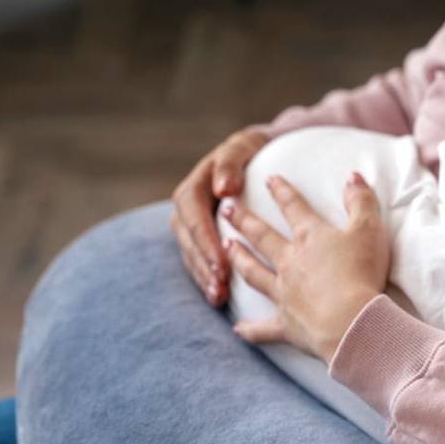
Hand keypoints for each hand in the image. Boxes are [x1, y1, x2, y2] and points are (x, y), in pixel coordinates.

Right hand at [171, 127, 269, 305]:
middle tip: (220, 288)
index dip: (206, 242)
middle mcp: (186, 209)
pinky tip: (219, 297)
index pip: (193, 217)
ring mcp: (191, 225)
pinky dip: (207, 278)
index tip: (222, 264)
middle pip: (189, 241)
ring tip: (219, 297)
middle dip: (204, 266)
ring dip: (203, 277)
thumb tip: (223, 189)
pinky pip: (199, 261)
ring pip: (192, 255)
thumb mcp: (243, 147)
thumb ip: (230, 164)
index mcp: (193, 188)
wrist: (258, 153)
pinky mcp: (200, 238)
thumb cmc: (252, 150)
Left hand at [221, 172, 389, 362]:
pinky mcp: (286, 323)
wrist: (350, 321)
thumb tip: (353, 176)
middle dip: (244, 220)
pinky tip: (237, 328)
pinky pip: (263, 328)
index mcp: (311, 237)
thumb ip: (361, 200)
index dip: (282, 190)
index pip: (293, 207)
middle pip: (262, 236)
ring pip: (254, 273)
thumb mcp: (370, 229)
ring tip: (226, 248)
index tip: (268, 178)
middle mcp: (290, 261)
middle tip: (226, 208)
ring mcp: (284, 293)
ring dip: (239, 259)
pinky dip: (250, 329)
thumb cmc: (361, 272)